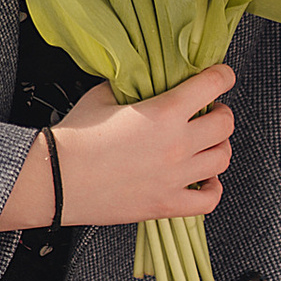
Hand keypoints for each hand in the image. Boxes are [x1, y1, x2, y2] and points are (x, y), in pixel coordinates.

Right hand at [52, 65, 237, 226]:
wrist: (55, 180)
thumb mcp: (101, 96)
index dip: (222, 76)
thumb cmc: (74, 139)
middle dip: (221, 113)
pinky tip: (204, 180)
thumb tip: (139, 81)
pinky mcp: (166, 204)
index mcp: (164, 112)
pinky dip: (212, 188)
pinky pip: (209, 200)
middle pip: (225, 124)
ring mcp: (175, 177)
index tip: (221, 77)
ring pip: (222, 159)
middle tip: (210, 112)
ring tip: (207, 144)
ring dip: (219, 147)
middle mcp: (177, 144)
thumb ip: (129, 86)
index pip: (213, 85)